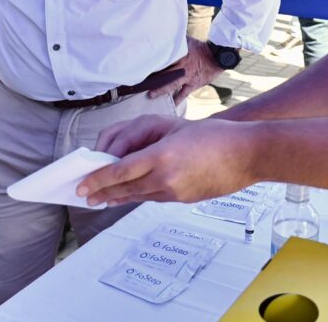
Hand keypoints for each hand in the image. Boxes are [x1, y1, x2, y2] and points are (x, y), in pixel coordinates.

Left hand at [78, 117, 254, 207]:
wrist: (246, 155)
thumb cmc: (214, 135)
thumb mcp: (174, 127)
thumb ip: (145, 140)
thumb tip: (122, 156)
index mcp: (161, 156)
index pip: (119, 171)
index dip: (97, 180)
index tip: (82, 186)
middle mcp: (165, 178)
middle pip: (124, 189)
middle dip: (102, 193)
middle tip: (86, 197)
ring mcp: (175, 193)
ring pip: (138, 196)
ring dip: (118, 197)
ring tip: (104, 199)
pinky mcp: (183, 200)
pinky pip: (155, 197)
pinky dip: (139, 195)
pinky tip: (132, 194)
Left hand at [148, 37, 223, 102]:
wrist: (218, 57)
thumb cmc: (203, 47)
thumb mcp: (188, 41)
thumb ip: (177, 40)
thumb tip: (166, 36)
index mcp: (179, 56)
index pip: (162, 60)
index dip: (152, 64)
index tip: (141, 67)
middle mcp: (181, 68)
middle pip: (164, 74)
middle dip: (153, 79)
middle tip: (140, 85)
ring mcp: (186, 77)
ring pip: (171, 85)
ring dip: (161, 90)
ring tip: (150, 96)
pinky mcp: (193, 84)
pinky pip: (183, 94)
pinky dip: (177, 100)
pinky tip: (171, 105)